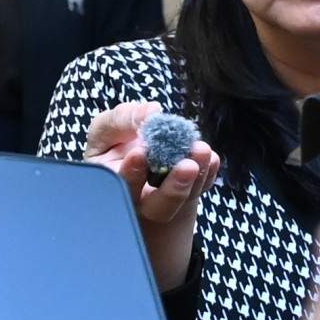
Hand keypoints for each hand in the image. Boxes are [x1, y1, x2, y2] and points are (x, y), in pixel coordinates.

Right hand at [84, 101, 211, 284]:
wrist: (135, 147)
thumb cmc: (115, 140)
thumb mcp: (108, 126)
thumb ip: (123, 119)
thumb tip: (152, 112)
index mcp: (114, 184)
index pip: (122, 185)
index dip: (132, 172)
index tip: (140, 153)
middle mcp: (139, 200)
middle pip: (157, 208)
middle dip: (174, 189)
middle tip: (187, 166)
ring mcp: (165, 200)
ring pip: (182, 201)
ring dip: (197, 178)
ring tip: (202, 152)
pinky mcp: (187, 194)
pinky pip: (199, 191)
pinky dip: (208, 174)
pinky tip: (210, 159)